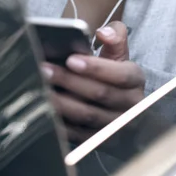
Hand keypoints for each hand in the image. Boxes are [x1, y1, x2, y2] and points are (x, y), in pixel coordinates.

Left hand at [41, 22, 144, 143]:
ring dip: (61, 102)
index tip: (71, 59)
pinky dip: (60, 123)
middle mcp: (130, 106)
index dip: (96, 68)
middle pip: (99, 94)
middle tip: (45, 69)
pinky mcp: (99, 142)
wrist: (123, 111)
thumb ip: (115, 37)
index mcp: (135, 81)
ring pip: (87, 116)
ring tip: (40, 88)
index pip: (120, 75)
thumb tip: (104, 33)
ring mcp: (115, 126)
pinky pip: (78, 134)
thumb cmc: (115, 76)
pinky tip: (45, 109)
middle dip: (70, 81)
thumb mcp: (119, 54)